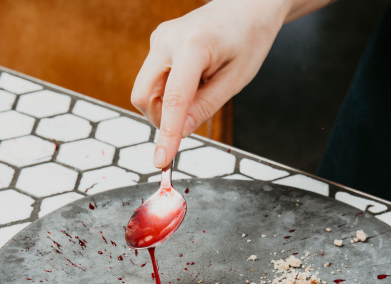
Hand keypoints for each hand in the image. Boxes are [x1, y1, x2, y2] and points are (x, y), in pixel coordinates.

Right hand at [132, 0, 290, 168]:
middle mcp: (166, 40)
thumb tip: (181, 132)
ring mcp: (158, 40)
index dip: (166, 135)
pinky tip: (192, 81)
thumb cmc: (247, 39)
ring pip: (145, 91)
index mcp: (193, 46)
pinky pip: (152, 80)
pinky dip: (168, 92)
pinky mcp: (157, 44)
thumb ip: (206, 106)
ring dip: (166, 105)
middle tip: (193, 116)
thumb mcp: (236, 79)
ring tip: (199, 90)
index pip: (173, 99)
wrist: (245, 6)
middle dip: (162, 117)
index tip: (161, 161)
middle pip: (144, 96)